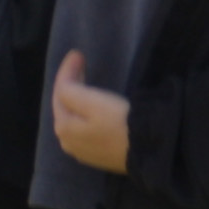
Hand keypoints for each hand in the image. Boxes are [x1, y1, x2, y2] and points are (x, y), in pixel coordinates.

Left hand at [50, 51, 129, 172]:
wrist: (148, 151)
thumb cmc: (121, 122)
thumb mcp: (94, 102)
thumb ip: (71, 91)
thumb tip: (64, 82)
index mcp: (63, 127)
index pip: (60, 92)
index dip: (67, 71)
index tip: (77, 53)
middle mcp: (67, 142)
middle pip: (64, 107)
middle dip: (69, 84)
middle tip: (79, 64)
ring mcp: (82, 151)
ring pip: (73, 119)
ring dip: (75, 99)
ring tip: (83, 81)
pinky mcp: (98, 155)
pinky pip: (84, 129)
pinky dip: (84, 114)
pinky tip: (90, 107)